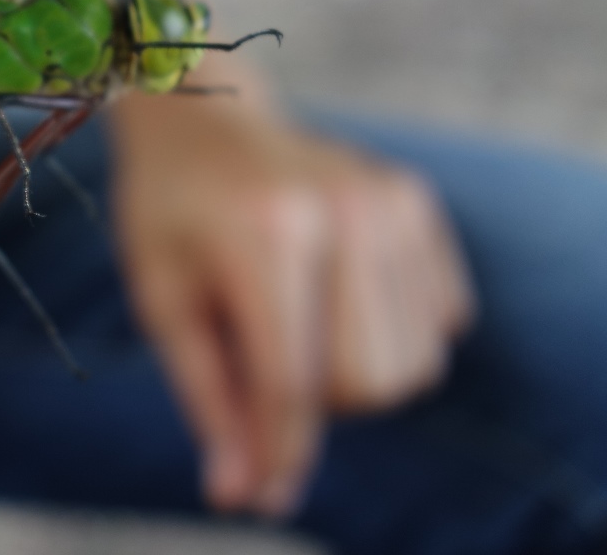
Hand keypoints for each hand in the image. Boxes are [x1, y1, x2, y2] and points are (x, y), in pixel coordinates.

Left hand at [111, 72, 474, 517]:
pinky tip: (338, 293)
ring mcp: (390, 201)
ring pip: (414, 365)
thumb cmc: (168, 209)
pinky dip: (394, 334)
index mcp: (268, 233)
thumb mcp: (164, 299)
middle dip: (318, 405)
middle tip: (263, 359)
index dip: (276, 453)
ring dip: (357, 374)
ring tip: (298, 323)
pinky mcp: (417, 201)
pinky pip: (442, 322)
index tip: (258, 496)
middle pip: (369, 385)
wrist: (201, 111)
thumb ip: (207, 397)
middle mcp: (344, 212)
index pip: (292, 382)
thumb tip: (239, 494)